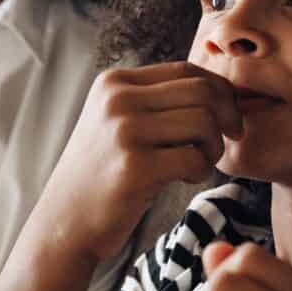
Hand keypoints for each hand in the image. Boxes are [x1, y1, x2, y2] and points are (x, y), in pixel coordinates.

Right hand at [35, 62, 241, 262]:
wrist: (64, 221)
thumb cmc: (103, 174)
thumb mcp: (116, 122)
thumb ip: (155, 100)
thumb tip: (221, 89)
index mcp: (113, 82)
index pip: (186, 69)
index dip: (220, 91)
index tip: (226, 119)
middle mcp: (117, 100)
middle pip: (202, 91)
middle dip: (226, 117)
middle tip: (223, 142)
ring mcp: (124, 132)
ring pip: (204, 121)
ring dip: (214, 146)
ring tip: (199, 163)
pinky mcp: (135, 167)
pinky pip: (195, 157)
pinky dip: (201, 170)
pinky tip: (186, 179)